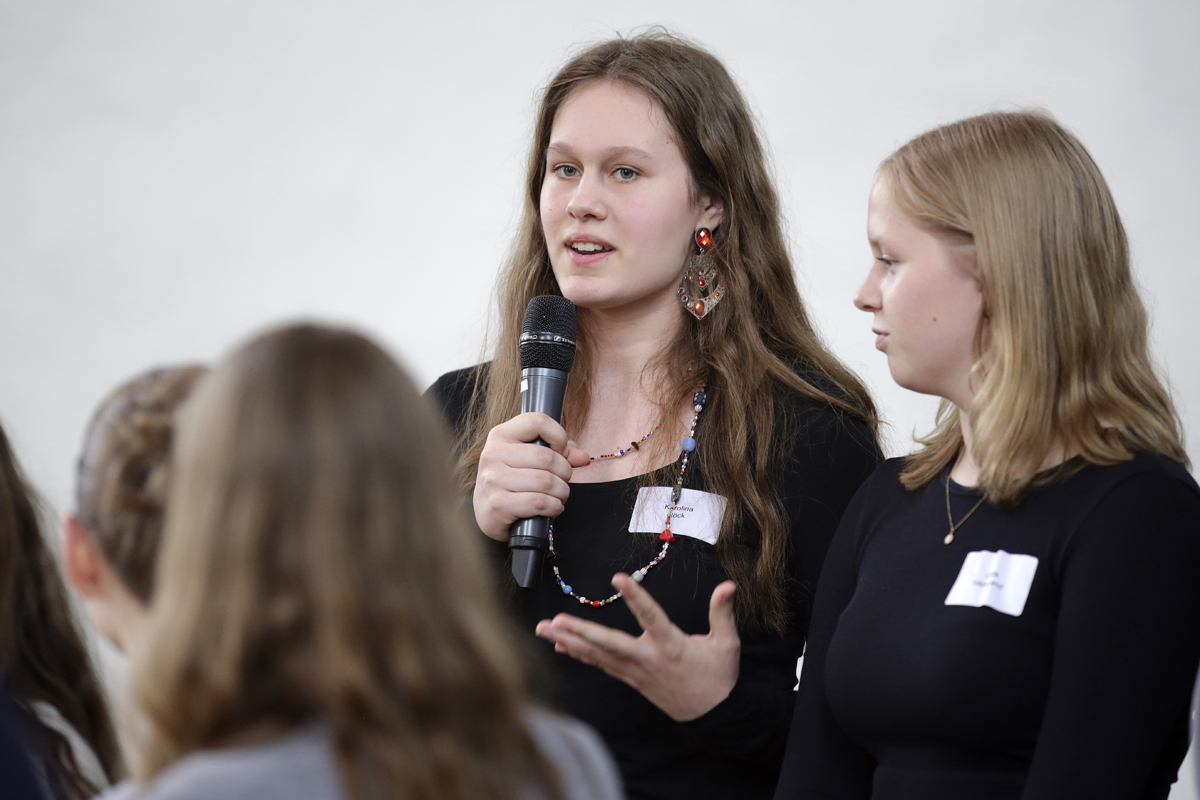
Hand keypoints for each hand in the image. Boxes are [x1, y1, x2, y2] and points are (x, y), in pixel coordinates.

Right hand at [473, 412, 590, 540]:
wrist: (487, 513)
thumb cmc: (512, 481)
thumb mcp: (530, 459)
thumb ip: (559, 452)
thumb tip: (582, 457)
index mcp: (501, 435)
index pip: (538, 421)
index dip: (558, 436)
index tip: (561, 452)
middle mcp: (493, 454)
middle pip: (547, 457)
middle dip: (565, 472)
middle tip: (563, 481)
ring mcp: (493, 479)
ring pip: (546, 481)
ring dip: (562, 492)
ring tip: (559, 496)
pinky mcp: (497, 505)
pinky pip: (539, 502)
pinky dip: (554, 507)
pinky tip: (552, 508)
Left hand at [535, 574, 739, 720]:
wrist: (713, 716)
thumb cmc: (719, 676)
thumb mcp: (726, 644)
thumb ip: (722, 612)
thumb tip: (729, 585)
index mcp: (671, 645)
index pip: (650, 616)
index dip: (635, 597)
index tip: (618, 578)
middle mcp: (648, 658)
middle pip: (609, 644)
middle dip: (581, 632)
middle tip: (556, 621)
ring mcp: (636, 671)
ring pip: (598, 655)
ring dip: (569, 642)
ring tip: (544, 629)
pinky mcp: (631, 679)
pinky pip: (600, 665)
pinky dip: (580, 655)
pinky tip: (560, 645)